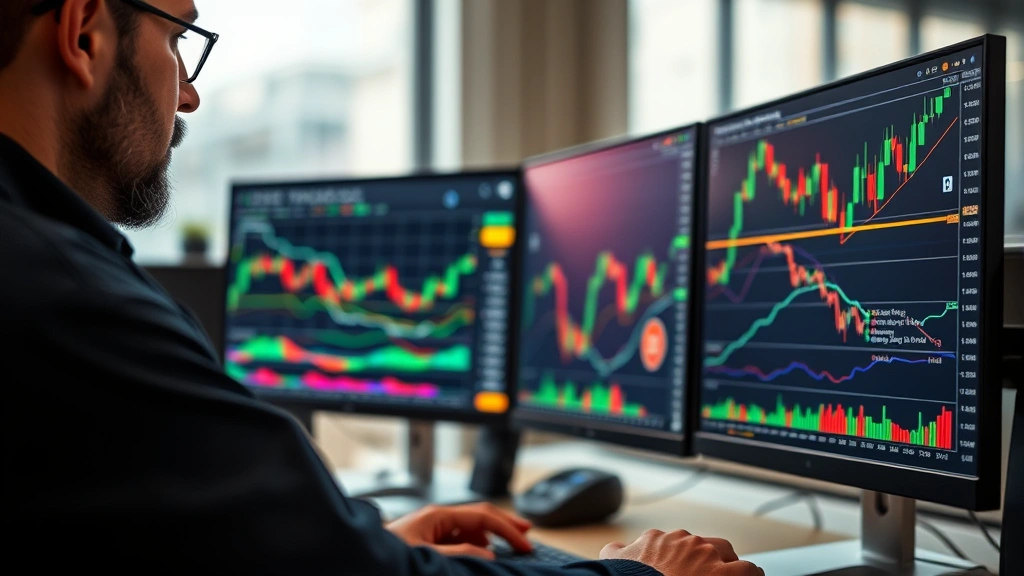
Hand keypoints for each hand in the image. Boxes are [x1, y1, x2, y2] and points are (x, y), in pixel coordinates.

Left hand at [387, 502, 532, 559]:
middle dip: (505, 524)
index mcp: (438, 515)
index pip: (483, 516)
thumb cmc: (386, 555)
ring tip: (509, 544)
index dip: (507, 529)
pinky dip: (477, 543)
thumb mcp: (426, 556)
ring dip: (491, 534)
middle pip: (479, 515)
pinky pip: (459, 536)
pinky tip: (482, 552)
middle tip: (527, 533)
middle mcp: (437, 517)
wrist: (362, 559)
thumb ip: (459, 553)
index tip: (524, 544)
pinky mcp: (428, 538)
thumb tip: (489, 553)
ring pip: (470, 526)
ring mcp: (432, 527)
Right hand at [600, 529, 762, 575]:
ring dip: (728, 565)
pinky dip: (752, 575)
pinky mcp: (725, 573)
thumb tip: (611, 550)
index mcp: (657, 541)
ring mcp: (705, 556)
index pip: (675, 543)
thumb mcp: (616, 560)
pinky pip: (748, 569)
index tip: (681, 569)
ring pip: (725, 552)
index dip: (681, 558)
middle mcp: (683, 543)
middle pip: (702, 545)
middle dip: (705, 559)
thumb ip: (617, 552)